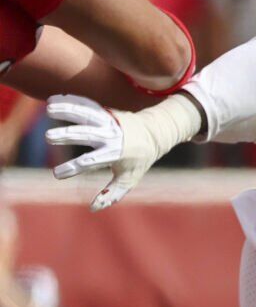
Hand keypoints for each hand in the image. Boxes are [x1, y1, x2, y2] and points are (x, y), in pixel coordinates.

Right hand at [46, 94, 201, 211]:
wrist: (155, 134)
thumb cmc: (139, 160)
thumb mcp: (130, 179)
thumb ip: (113, 194)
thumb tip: (93, 208)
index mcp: (116, 153)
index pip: (92, 161)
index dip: (74, 167)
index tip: (57, 174)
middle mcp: (111, 136)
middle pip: (87, 134)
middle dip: (69, 135)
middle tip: (49, 137)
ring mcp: (108, 121)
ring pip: (87, 114)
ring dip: (68, 110)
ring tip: (49, 109)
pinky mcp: (106, 111)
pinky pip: (88, 105)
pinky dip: (72, 100)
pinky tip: (53, 99)